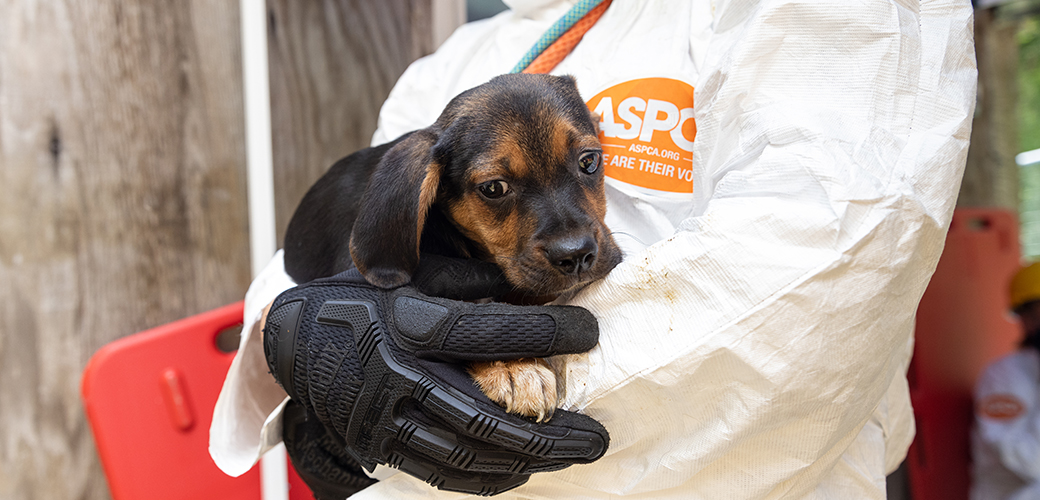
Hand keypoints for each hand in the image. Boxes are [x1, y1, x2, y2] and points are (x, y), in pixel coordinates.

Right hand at [264, 256, 608, 495]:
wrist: (292, 341)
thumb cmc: (361, 302)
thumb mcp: (411, 276)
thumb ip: (467, 281)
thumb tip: (528, 286)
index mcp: (410, 321)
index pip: (491, 330)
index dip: (547, 333)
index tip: (591, 332)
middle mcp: (399, 372)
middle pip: (486, 416)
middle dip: (550, 433)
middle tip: (595, 436)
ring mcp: (386, 415)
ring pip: (467, 452)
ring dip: (527, 460)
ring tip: (571, 455)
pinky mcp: (379, 443)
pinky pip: (441, 470)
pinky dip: (487, 476)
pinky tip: (520, 470)